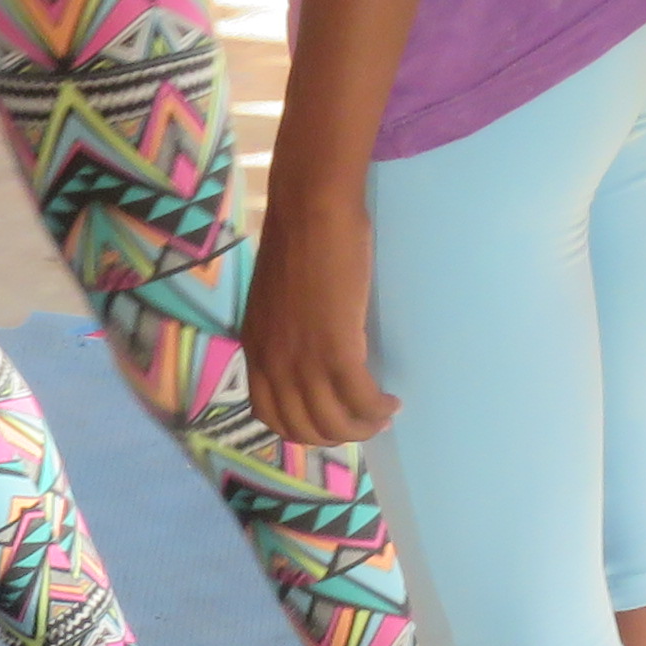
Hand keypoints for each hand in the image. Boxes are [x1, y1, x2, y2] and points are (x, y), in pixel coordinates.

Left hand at [240, 184, 395, 447]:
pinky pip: (360, 401)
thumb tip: (308, 346)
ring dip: (362, 428)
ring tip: (382, 415)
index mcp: (255, 350)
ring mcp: (302, 361)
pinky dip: (377, 410)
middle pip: (304, 429)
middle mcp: (273, 364)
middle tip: (364, 422)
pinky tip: (391, 401)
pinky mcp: (336, 350)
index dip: (303, 430)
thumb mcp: (276, 298)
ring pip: (333, 423)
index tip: (330, 421)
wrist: (309, 209)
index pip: (270, 417)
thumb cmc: (298, 239)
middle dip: (336, 436)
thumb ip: (283, 329)